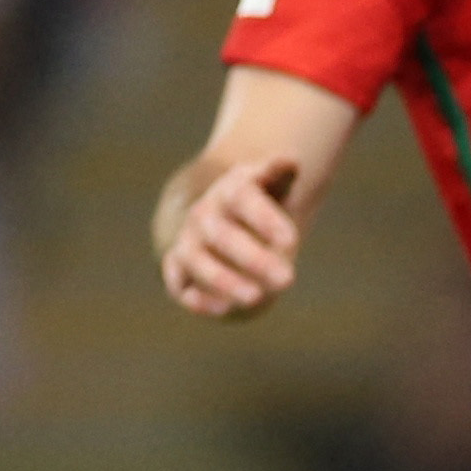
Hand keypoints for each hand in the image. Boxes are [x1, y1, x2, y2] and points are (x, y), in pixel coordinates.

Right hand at [161, 159, 302, 318]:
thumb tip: (289, 159)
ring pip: (196, 261)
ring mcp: (189, 244)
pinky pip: (179, 286)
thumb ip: (279, 175)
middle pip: (221, 235)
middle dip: (254, 258)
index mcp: (230, 192)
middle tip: (289, 279)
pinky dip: (196, 299)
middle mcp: (204, 217)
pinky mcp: (179, 271)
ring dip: (224, 280)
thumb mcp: (273, 187)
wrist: (229, 222)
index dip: (264, 219)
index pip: (244, 201)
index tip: (291, 241)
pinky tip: (224, 310)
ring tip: (257, 298)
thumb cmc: (260, 206)